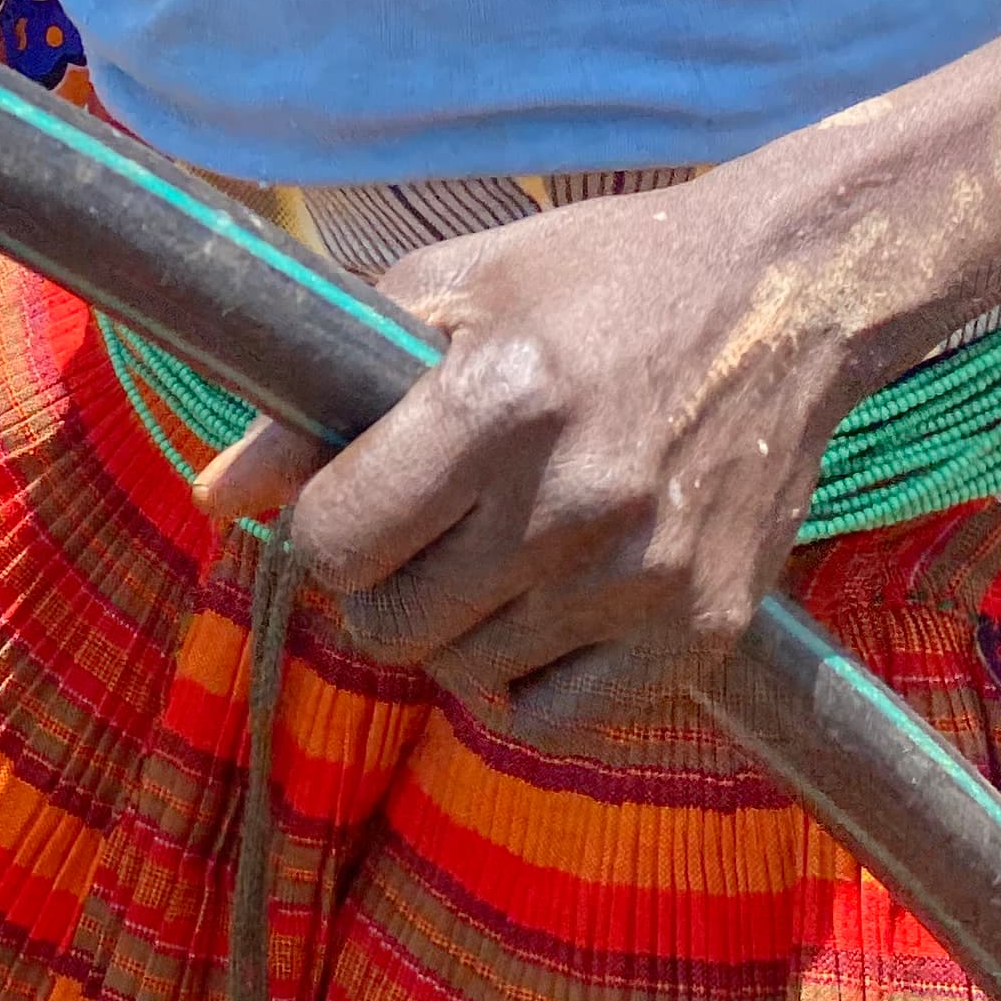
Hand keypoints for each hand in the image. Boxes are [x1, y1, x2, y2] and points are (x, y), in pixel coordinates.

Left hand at [193, 174, 859, 739]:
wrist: (784, 295)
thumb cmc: (594, 280)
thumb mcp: (445, 294)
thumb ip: (318, 400)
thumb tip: (216, 499)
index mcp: (498, 406)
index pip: (335, 542)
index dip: (324, 524)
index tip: (354, 493)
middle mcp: (573, 504)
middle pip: (390, 625)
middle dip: (379, 581)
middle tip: (424, 526)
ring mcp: (647, 579)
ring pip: (464, 677)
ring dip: (455, 627)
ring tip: (497, 548)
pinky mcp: (705, 633)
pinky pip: (554, 720)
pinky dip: (529, 680)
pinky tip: (545, 607)